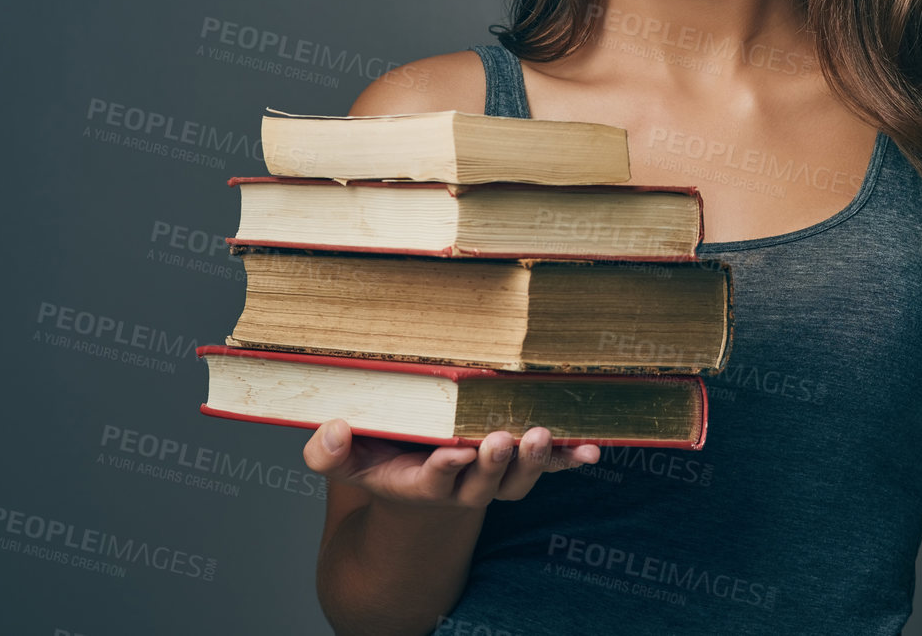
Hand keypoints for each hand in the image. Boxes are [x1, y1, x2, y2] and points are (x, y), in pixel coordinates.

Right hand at [302, 420, 600, 508]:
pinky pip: (547, 468)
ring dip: (533, 461)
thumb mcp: (346, 461)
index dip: (444, 469)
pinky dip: (569, 461)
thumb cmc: (379, 461)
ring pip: (517, 480)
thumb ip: (330, 452)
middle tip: (502, 439)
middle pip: (483, 483)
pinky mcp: (517, 467)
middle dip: (494, 463)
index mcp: (419, 482)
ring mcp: (493, 479)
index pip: (432, 480)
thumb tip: (333, 430)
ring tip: (541, 434)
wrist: (417, 490)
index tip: (453, 453)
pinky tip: (591, 451)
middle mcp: (461, 486)